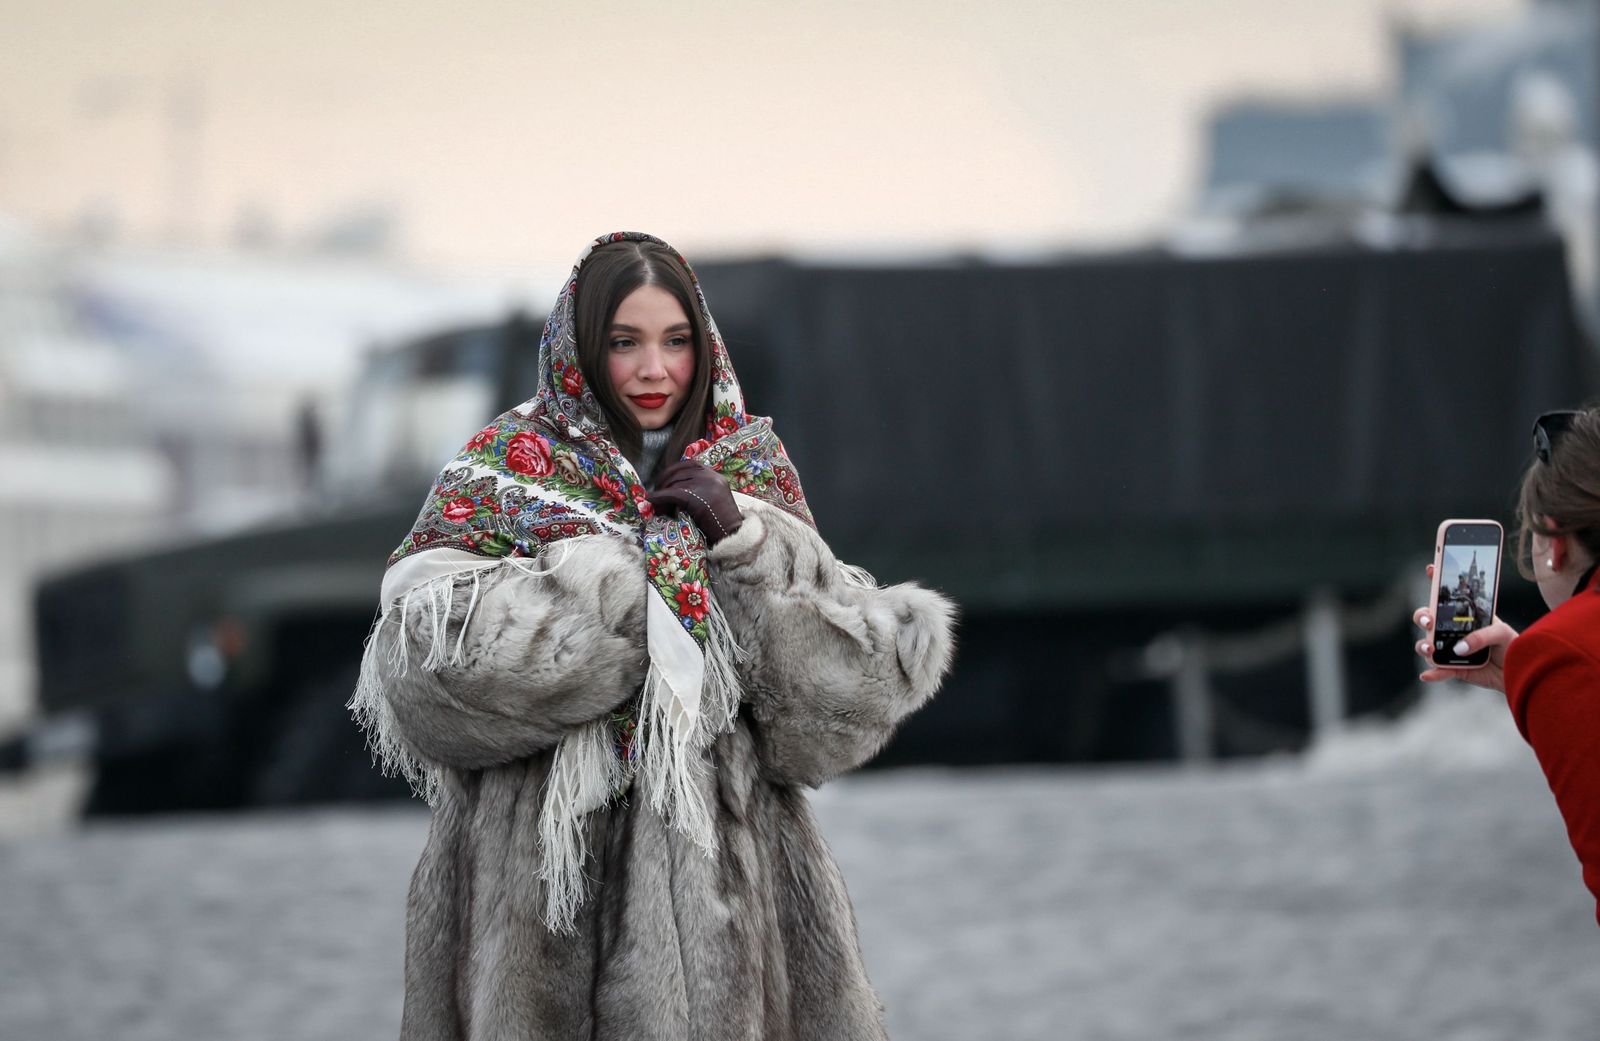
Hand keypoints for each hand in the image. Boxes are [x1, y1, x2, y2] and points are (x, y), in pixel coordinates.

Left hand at [646, 460, 741, 545]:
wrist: (732, 534)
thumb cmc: (721, 522)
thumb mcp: (714, 497)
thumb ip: (700, 488)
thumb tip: (673, 486)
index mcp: (714, 475)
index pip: (688, 464)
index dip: (672, 471)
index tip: (663, 480)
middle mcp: (710, 476)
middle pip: (678, 474)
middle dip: (664, 484)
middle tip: (656, 495)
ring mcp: (704, 485)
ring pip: (674, 484)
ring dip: (661, 493)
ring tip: (657, 506)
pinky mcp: (696, 497)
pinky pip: (672, 494)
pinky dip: (659, 497)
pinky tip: (652, 500)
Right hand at [1412, 562, 1517, 692]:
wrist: (1520, 673)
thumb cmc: (1513, 646)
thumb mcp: (1503, 633)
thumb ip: (1482, 635)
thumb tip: (1459, 647)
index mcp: (1466, 616)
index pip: (1448, 596)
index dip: (1438, 581)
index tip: (1432, 568)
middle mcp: (1454, 631)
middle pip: (1427, 619)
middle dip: (1421, 617)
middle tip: (1428, 621)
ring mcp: (1452, 650)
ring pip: (1427, 645)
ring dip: (1423, 646)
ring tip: (1431, 649)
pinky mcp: (1454, 669)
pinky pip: (1438, 671)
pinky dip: (1432, 673)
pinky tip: (1427, 675)